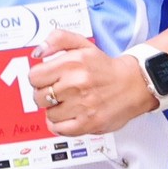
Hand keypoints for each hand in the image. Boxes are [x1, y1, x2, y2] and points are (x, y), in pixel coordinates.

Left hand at [25, 27, 154, 137]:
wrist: (134, 84)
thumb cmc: (105, 67)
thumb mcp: (82, 44)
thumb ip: (58, 39)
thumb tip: (37, 52)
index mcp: (72, 63)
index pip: (34, 77)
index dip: (39, 79)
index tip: (46, 80)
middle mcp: (76, 83)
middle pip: (38, 97)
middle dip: (45, 95)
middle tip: (57, 92)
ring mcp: (82, 105)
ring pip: (49, 114)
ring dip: (55, 110)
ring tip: (68, 103)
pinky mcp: (88, 123)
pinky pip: (60, 129)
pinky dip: (60, 125)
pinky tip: (68, 116)